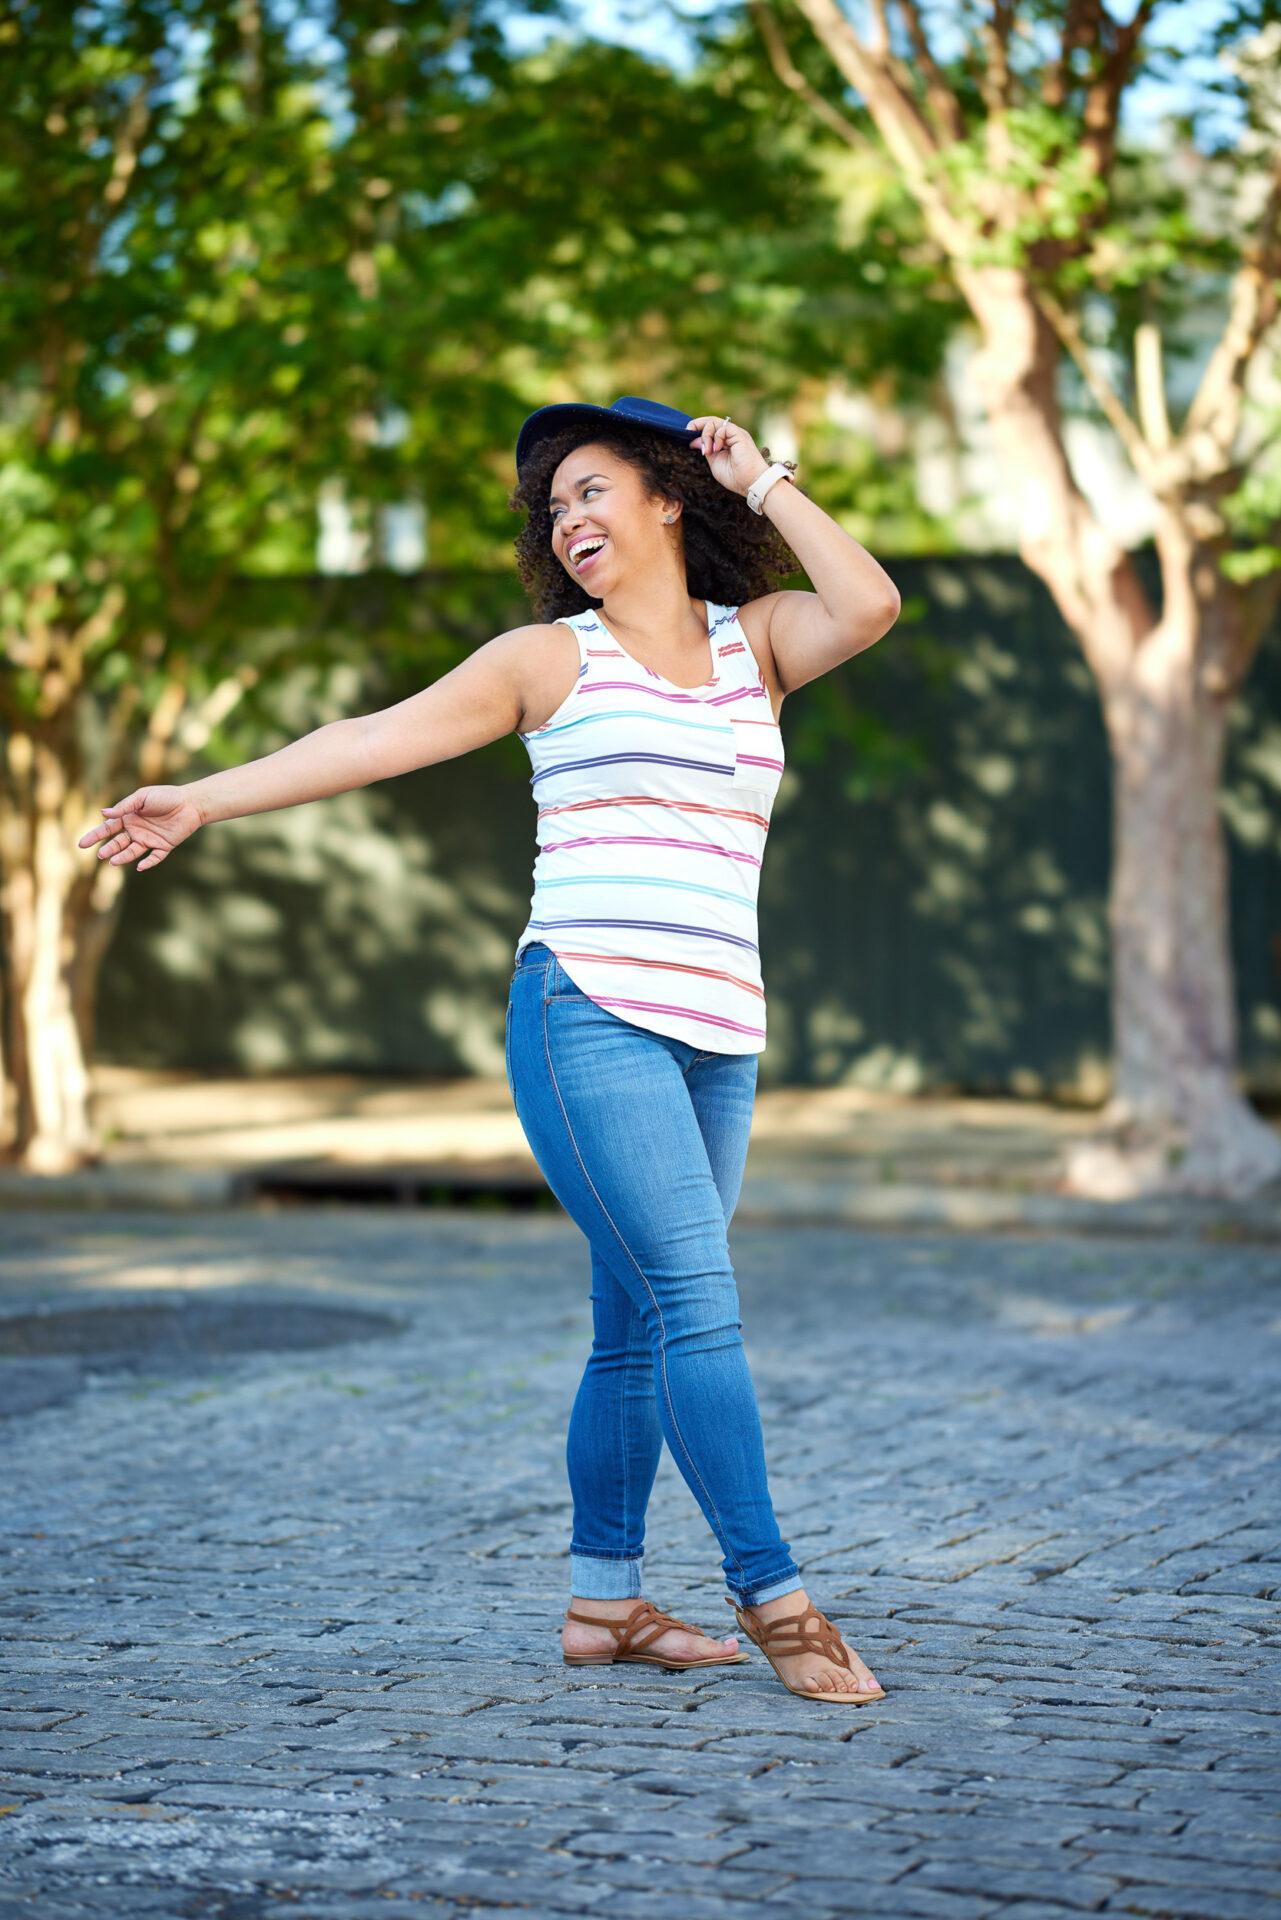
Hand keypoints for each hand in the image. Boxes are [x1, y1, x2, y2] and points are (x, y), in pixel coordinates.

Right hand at [77, 785, 203, 871]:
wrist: (190, 802)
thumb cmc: (166, 796)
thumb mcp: (142, 797)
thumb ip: (124, 806)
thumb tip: (103, 813)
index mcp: (129, 817)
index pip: (108, 828)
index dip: (95, 836)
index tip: (81, 844)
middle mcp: (137, 830)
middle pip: (118, 842)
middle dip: (108, 849)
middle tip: (100, 855)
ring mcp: (150, 839)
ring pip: (133, 851)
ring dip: (123, 857)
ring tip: (113, 861)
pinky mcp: (164, 846)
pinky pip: (154, 857)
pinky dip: (148, 863)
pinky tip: (140, 866)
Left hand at [686, 413, 769, 498]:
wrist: (750, 483)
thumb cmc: (735, 477)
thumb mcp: (714, 462)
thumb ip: (705, 449)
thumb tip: (693, 440)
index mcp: (726, 441)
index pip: (710, 428)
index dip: (697, 429)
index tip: (687, 437)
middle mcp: (731, 435)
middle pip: (710, 421)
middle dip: (696, 425)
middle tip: (688, 434)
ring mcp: (735, 434)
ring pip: (714, 422)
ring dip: (705, 435)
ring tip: (706, 451)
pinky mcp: (739, 434)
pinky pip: (722, 427)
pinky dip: (715, 437)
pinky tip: (715, 450)